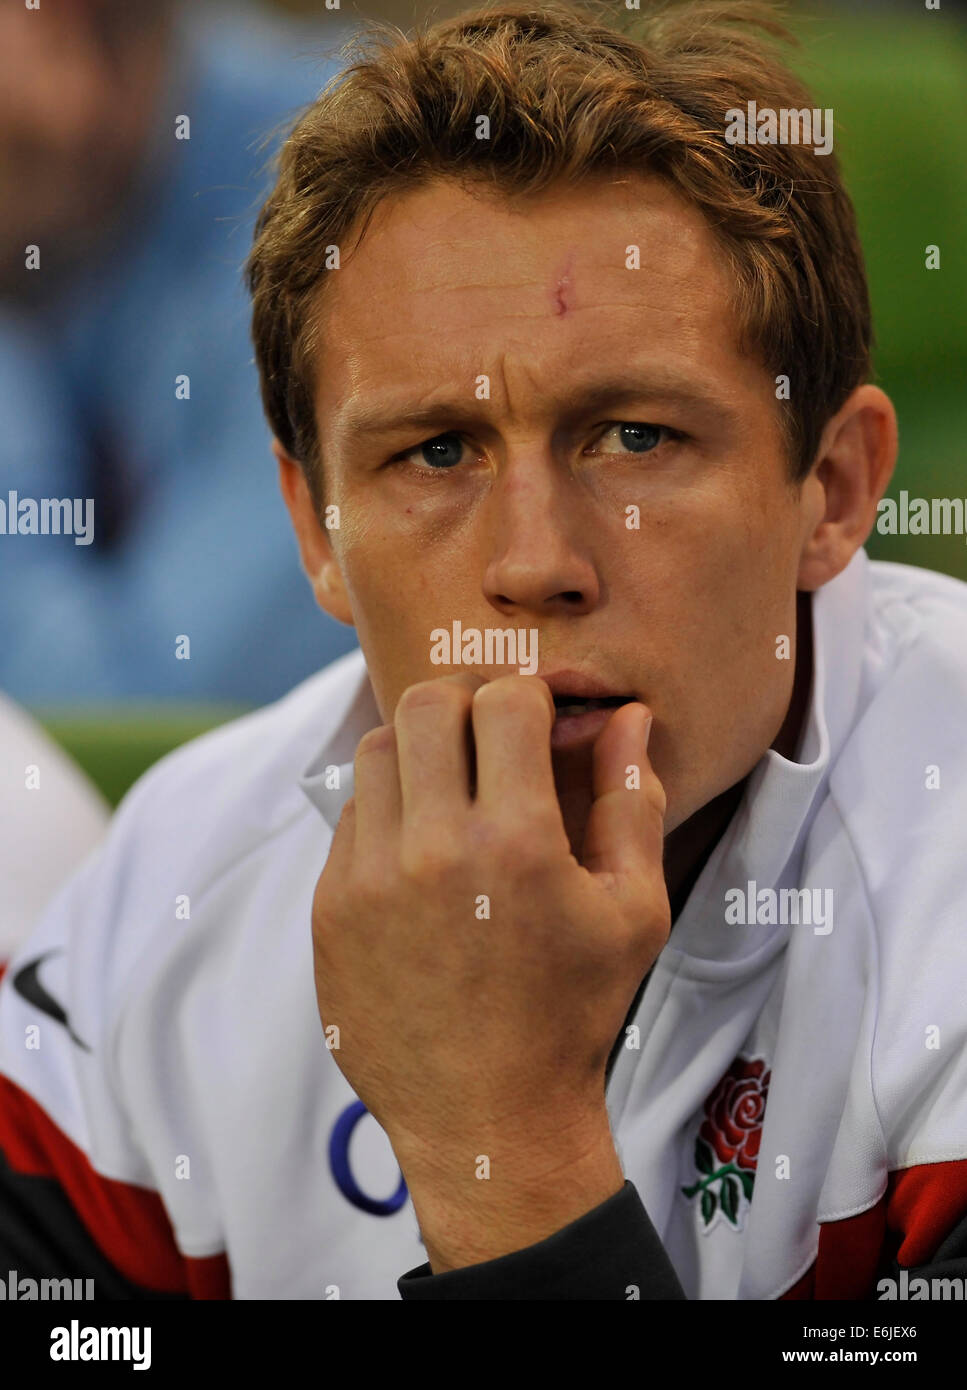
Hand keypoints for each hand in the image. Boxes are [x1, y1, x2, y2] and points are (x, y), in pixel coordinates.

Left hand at [311, 673, 670, 1268]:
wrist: (488, 1118)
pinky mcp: (329, 907)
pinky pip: (351, 816)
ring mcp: (367, 878)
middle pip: (428, 704)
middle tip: (492, 747)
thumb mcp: (633, 911)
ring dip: (421, 755)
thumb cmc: (574, 1014)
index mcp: (516, 841)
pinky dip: (388, 814)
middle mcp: (431, 848)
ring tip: (455, 798)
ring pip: (379, 751)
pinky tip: (422, 856)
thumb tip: (625, 718)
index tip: (540, 730)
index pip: (505, 701)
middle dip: (468, 707)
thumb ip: (631, 801)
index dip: (531, 701)